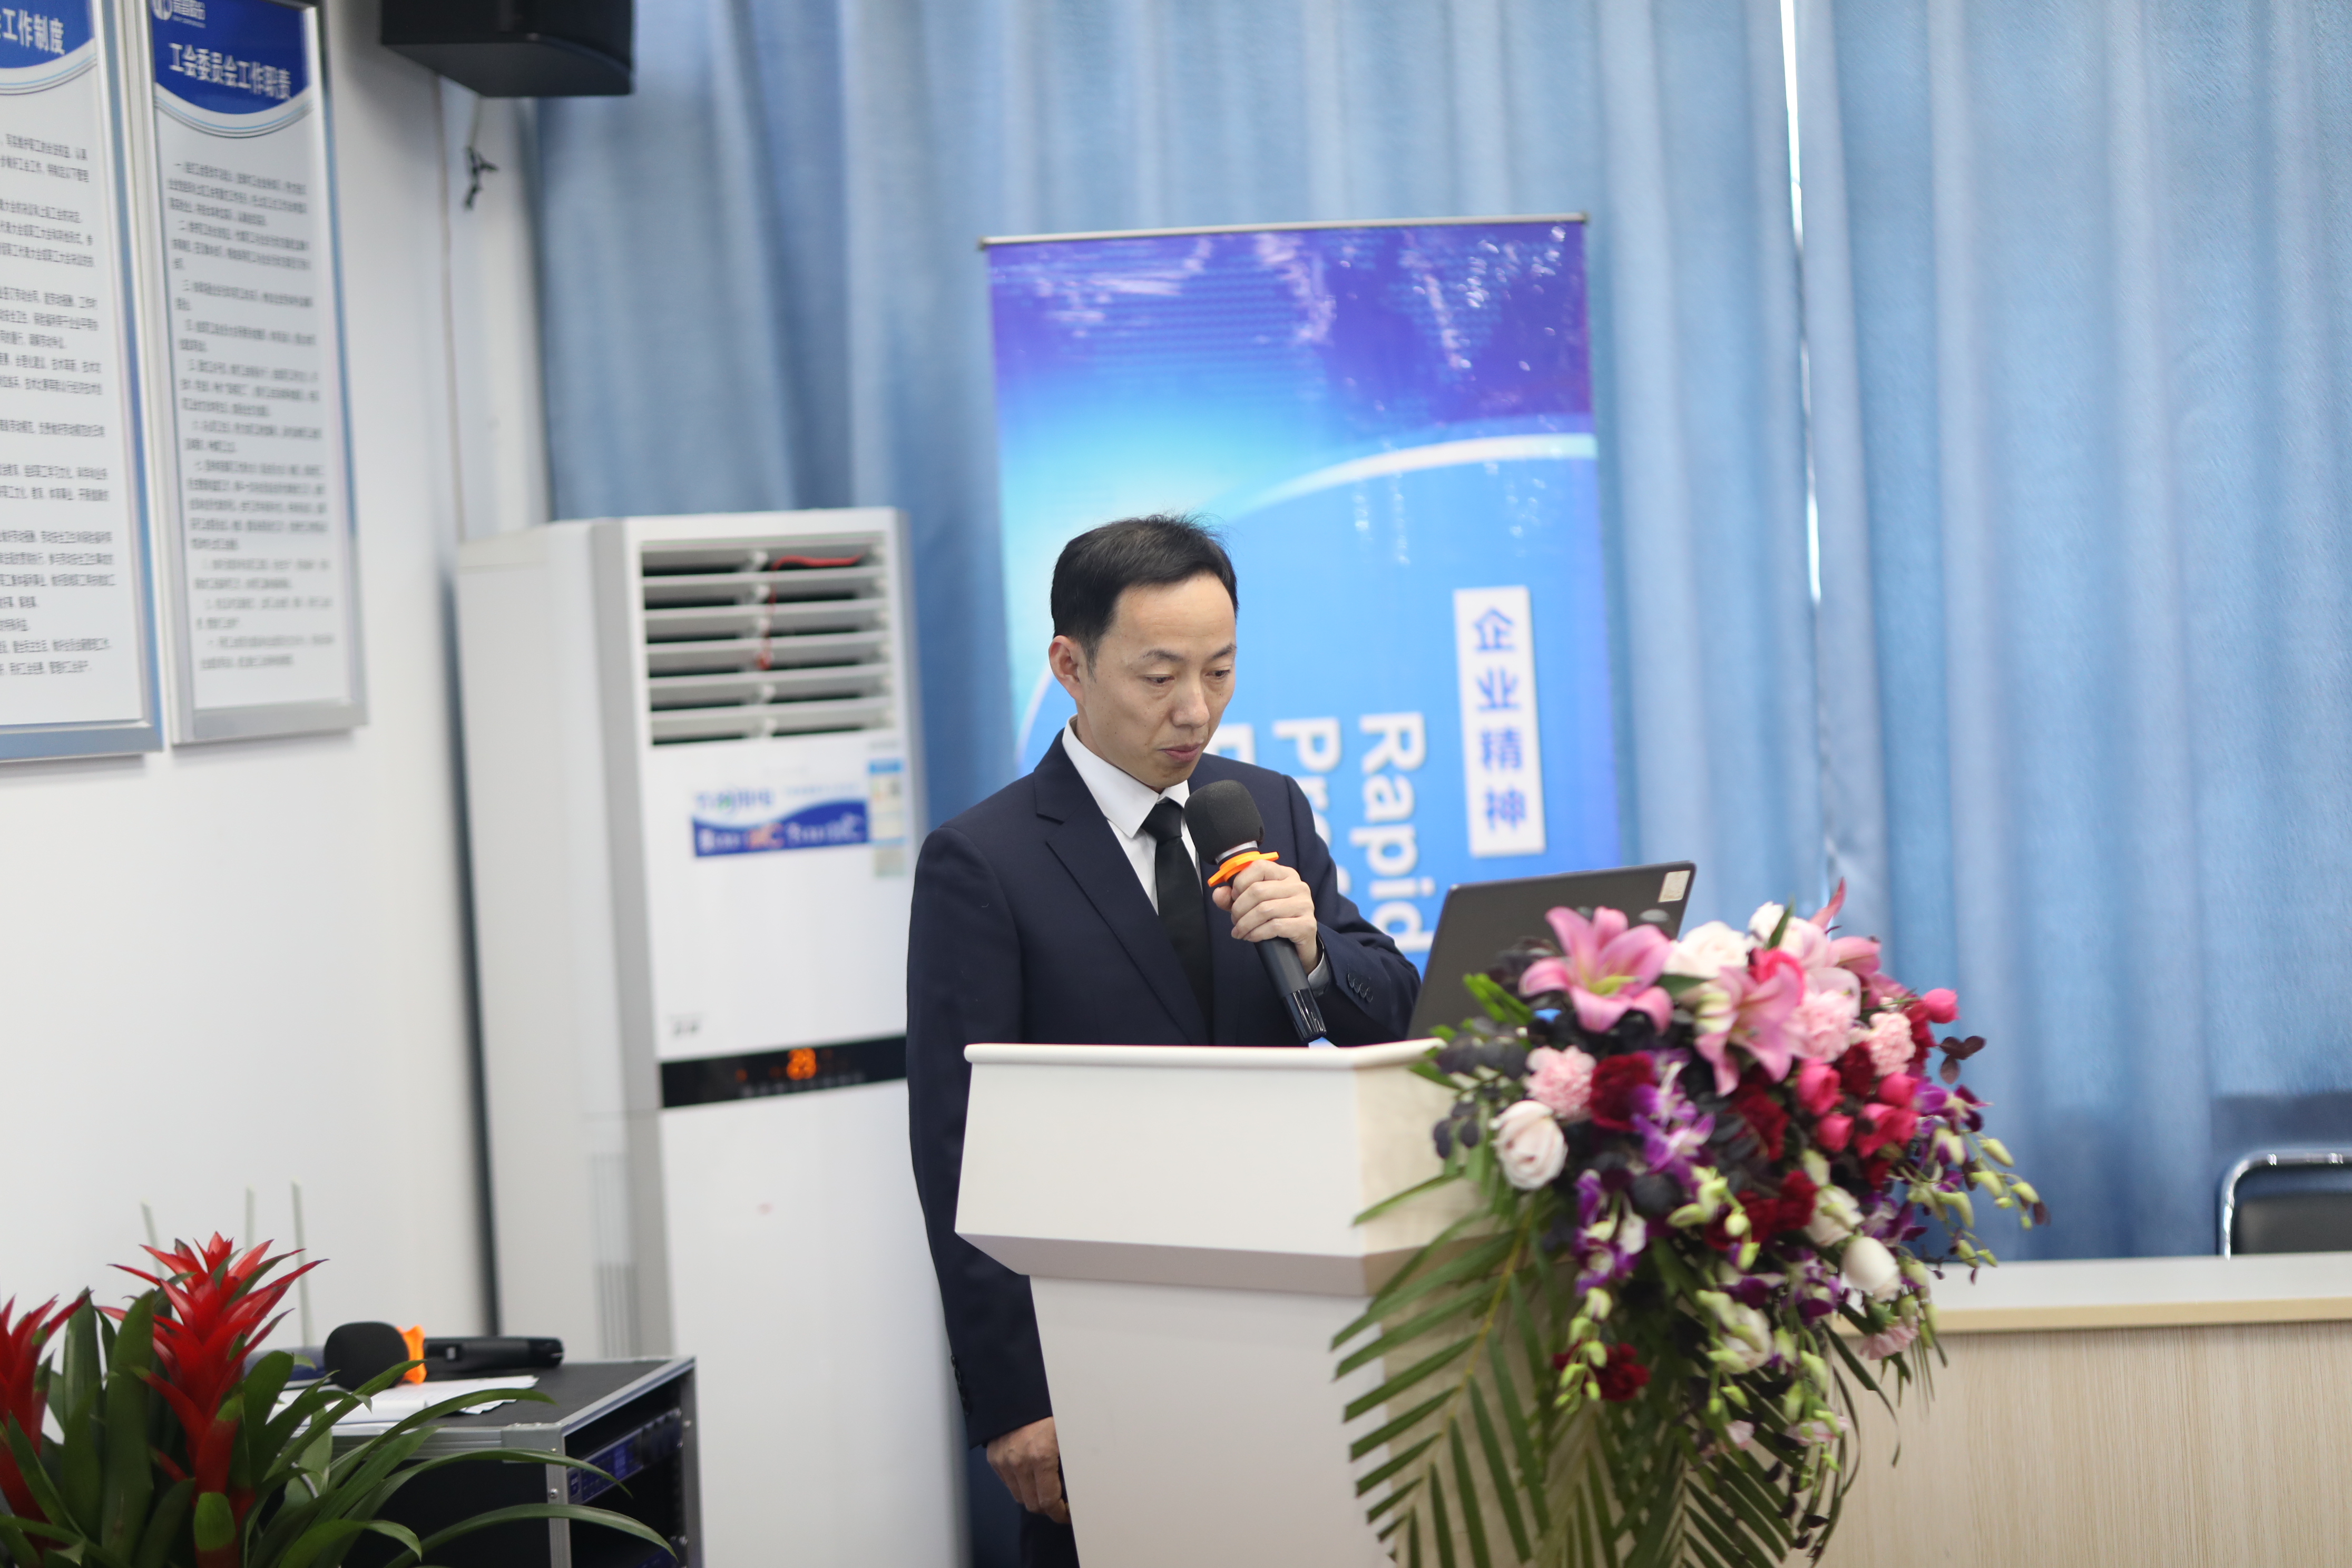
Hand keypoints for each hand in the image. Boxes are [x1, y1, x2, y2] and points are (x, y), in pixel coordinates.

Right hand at [986, 1416, 1069, 1523]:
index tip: (1066, 1513)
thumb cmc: (1049, 1408)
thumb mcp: (1067, 1432)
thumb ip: (1070, 1459)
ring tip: (1044, 1487)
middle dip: (1047, 1507)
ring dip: (1032, 1496)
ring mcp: (1003, 1460)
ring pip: (1018, 1496)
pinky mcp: (994, 1457)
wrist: (1020, 1391)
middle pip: (1032, 1504)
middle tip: (1058, 1503)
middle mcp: (1019, 1462)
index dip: (1059, 1513)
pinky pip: (1007, 1482)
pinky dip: (1019, 1483)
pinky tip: (1030, 1474)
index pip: (1048, 1501)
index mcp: (1041, 1456)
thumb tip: (1077, 1483)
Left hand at [1211, 857, 1319, 972]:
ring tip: (1240, 931)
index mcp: (1285, 875)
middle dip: (1239, 909)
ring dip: (1245, 924)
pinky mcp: (1306, 924)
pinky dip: (1257, 933)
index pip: (1259, 867)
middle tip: (1235, 921)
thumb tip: (1219, 893)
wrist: (1298, 946)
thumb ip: (1232, 898)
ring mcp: (1305, 905)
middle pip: (1258, 891)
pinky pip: (1275, 926)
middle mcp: (1298, 886)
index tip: (1234, 897)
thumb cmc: (1275, 920)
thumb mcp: (1251, 905)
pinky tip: (1251, 937)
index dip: (1241, 882)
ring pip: (1265, 910)